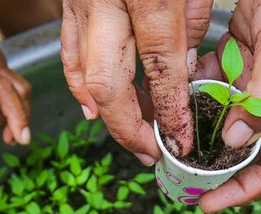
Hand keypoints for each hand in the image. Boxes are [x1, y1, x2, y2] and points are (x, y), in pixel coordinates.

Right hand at [61, 0, 212, 164]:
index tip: (181, 140)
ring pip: (85, 73)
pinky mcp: (69, 1)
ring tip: (136, 135)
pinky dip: (79, 85)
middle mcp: (104, 3)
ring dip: (109, 113)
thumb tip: (185, 73)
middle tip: (151, 152)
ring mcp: (80, 3)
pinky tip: (93, 110)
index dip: (170, 112)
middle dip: (129, 128)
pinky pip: (68, 52)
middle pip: (108, 83)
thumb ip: (192, 23)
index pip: (160, 67)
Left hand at [191, 0, 260, 211]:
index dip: (242, 190)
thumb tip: (237, 142)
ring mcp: (257, 76)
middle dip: (212, 164)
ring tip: (164, 139)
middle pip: (244, 147)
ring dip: (196, 125)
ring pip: (222, 114)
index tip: (207, 203)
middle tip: (174, 176)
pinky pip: (211, 78)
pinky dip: (192, 84)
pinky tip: (171, 91)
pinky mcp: (239, 52)